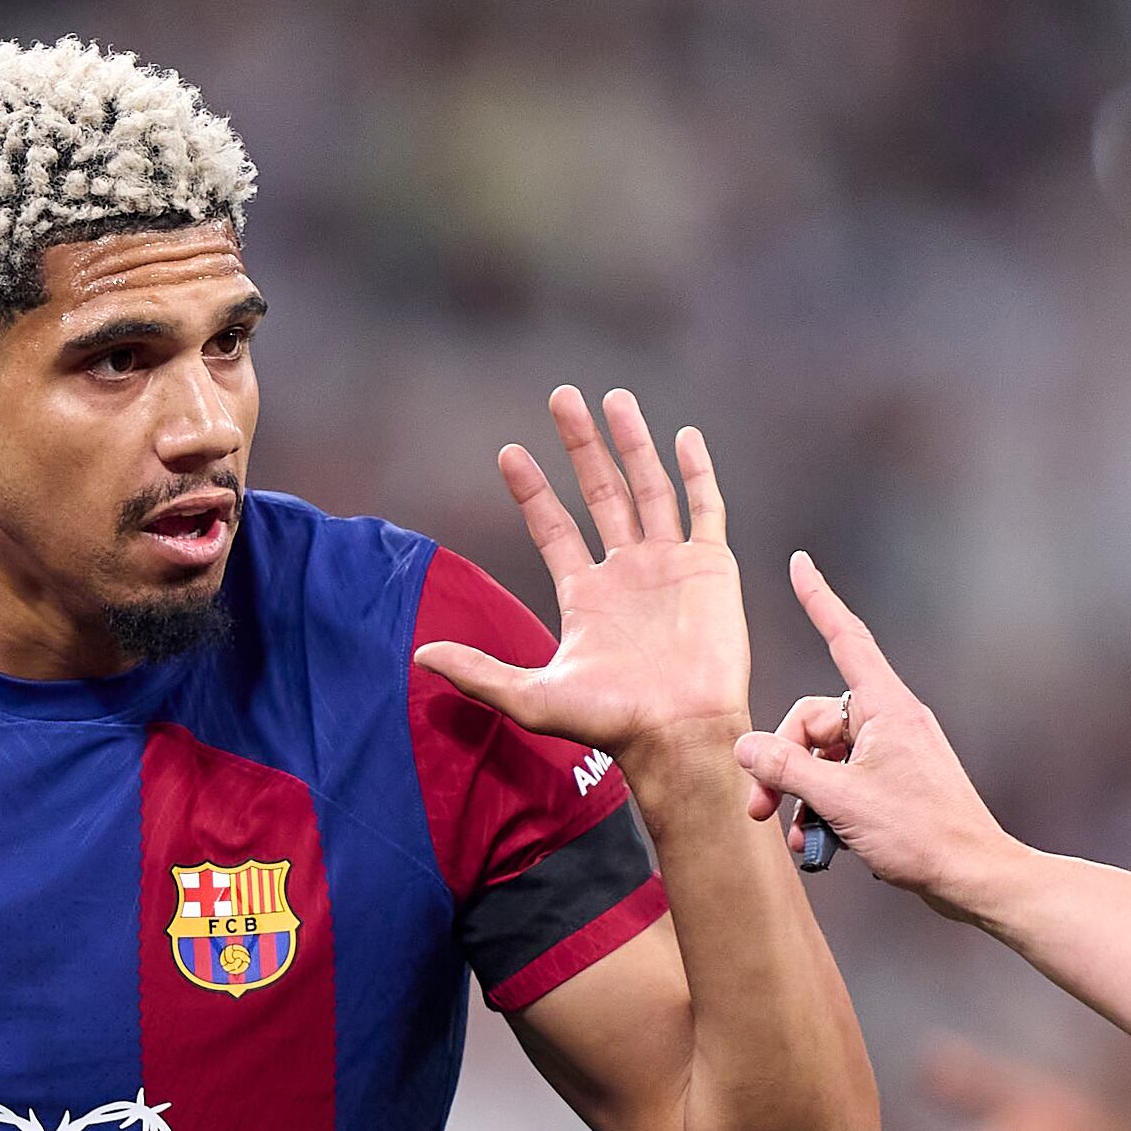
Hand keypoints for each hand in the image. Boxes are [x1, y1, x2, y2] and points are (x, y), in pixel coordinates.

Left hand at [410, 390, 749, 778]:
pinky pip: (706, 509)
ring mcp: (670, 566)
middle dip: (581, 445)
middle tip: (562, 396)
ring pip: (650, 489)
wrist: (681, 734)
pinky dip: (698, 472)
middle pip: (601, 491)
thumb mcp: (533, 698)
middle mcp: (626, 572)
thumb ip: (479, 672)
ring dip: (632, 443)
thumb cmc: (613, 724)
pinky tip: (684, 436)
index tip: (508, 452)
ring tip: (614, 398)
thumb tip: (418, 654)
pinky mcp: (712, 569)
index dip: (532, 490)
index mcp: (585, 594)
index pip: (553, 527)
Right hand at [730, 554, 1013, 912]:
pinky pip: (846, 781)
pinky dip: (826, 808)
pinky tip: (818, 845)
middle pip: (815, 720)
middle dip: (782, 763)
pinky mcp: (896, 784)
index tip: (800, 564)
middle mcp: (890, 722)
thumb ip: (787, 770)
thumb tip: (746, 747)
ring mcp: (894, 753)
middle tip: (760, 808)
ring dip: (802, 795)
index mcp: (885, 708)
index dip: (819, 600)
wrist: (973, 876)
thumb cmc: (921, 835)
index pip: (844, 638)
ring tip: (796, 837)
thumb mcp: (840, 800)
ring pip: (826, 757)